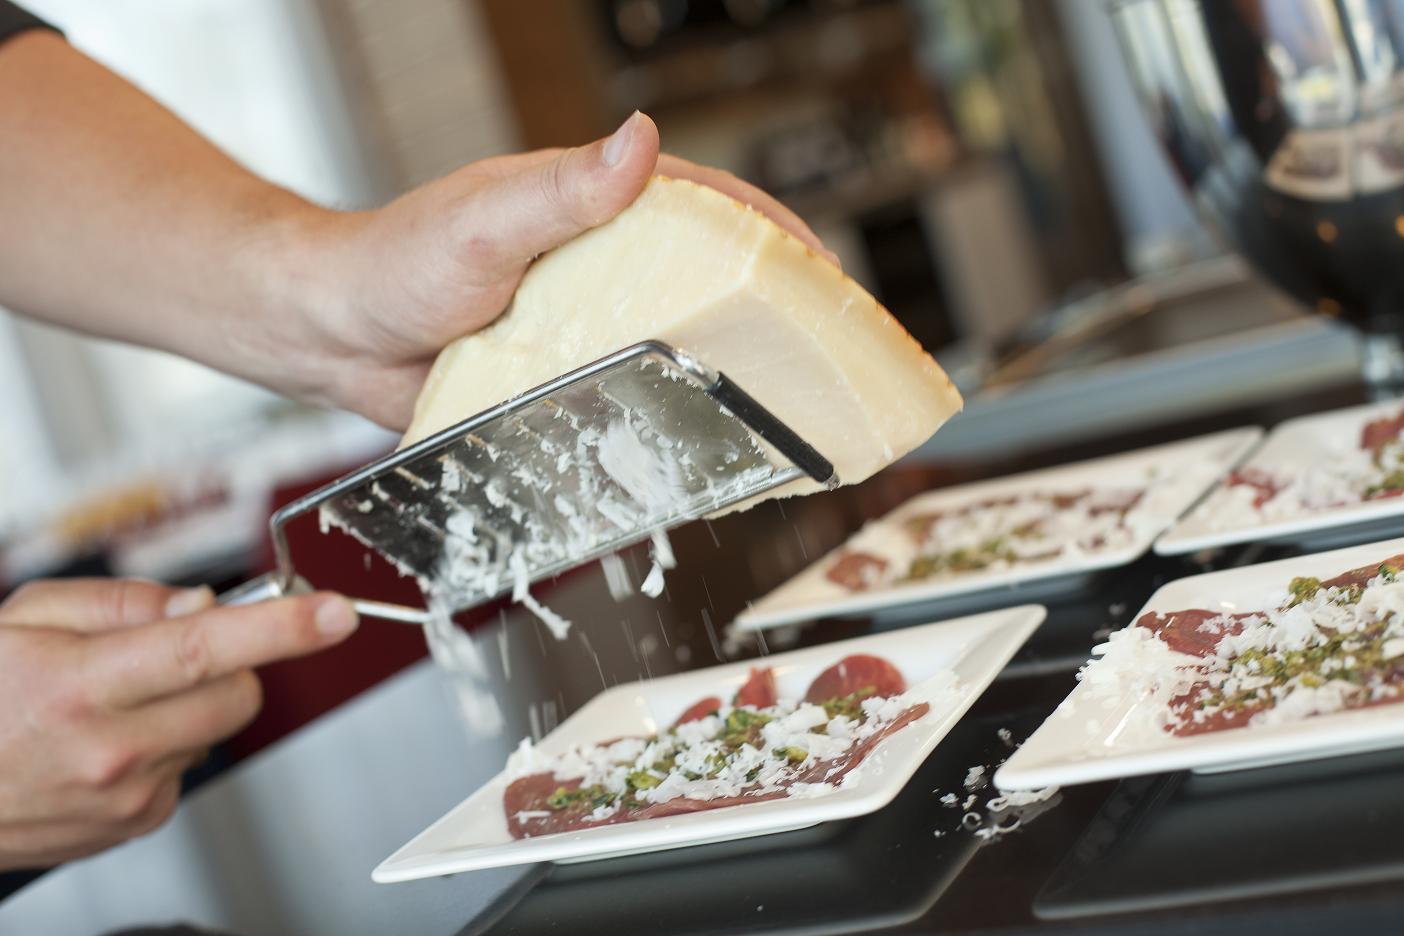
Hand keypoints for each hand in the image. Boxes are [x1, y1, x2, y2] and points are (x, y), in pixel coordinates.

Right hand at [0, 578, 357, 870]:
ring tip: (117, 702)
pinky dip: (170, 745)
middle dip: (231, 662)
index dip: (283, 627)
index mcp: (82, 684)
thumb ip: (124, 602)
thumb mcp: (28, 617)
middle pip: (236, 693)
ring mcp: (127, 794)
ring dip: (192, 705)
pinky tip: (111, 742)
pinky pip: (191, 764)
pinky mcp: (138, 822)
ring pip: (218, 728)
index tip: (334, 612)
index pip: (206, 647)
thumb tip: (203, 604)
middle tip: (174, 653)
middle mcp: (110, 747)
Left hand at [290, 111, 835, 428]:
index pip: (704, 204)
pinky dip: (663, 413)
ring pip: (671, 340)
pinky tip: (692, 444)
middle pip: (702, 276)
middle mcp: (597, 262)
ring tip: (777, 410)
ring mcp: (582, 321)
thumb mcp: (485, 219)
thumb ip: (562, 189)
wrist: (335, 337)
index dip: (768, 233)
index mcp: (593, 206)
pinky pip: (625, 392)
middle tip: (816, 352)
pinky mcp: (561, 376)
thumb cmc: (397, 261)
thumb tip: (640, 140)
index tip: (819, 270)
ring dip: (721, 367)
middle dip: (764, 307)